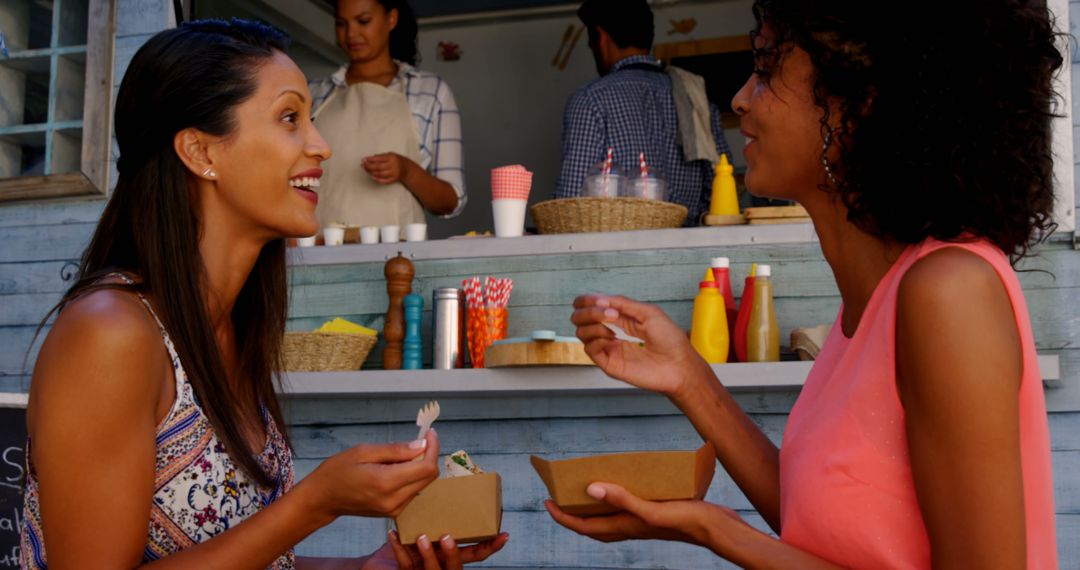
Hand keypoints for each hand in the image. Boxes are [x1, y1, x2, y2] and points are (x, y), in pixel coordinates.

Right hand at [303, 430, 440, 520]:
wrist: (323, 498)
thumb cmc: (337, 471)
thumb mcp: (364, 452)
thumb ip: (395, 450)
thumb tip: (421, 446)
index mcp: (386, 483)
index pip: (426, 468)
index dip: (433, 448)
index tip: (429, 433)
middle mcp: (394, 500)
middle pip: (429, 477)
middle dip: (428, 455)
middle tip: (419, 439)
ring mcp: (394, 509)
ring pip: (423, 484)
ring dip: (419, 466)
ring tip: (399, 455)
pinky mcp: (393, 512)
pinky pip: (412, 491)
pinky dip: (411, 477)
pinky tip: (395, 468)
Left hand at [363, 153, 411, 184]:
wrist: (406, 168)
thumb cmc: (395, 160)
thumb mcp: (389, 155)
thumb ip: (379, 157)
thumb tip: (367, 159)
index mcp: (392, 157)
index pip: (379, 158)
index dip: (370, 159)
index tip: (363, 159)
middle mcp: (393, 165)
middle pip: (378, 167)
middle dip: (368, 166)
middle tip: (363, 165)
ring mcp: (394, 173)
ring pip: (379, 174)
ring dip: (371, 172)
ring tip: (366, 169)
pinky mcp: (393, 179)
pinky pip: (384, 180)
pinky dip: (377, 179)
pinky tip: (372, 176)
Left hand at [367, 530, 508, 568]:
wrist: (379, 565)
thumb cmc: (406, 545)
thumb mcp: (425, 530)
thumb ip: (436, 518)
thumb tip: (447, 488)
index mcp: (449, 556)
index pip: (475, 555)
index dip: (490, 546)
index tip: (502, 534)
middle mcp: (439, 568)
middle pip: (456, 568)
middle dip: (454, 555)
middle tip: (448, 537)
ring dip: (428, 555)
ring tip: (422, 537)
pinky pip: (404, 565)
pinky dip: (398, 549)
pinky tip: (392, 535)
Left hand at [544, 482, 746, 551]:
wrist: (718, 528)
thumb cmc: (687, 520)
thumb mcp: (652, 509)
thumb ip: (623, 499)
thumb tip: (591, 489)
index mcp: (625, 527)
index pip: (584, 526)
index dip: (563, 517)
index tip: (547, 503)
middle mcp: (630, 526)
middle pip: (593, 524)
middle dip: (573, 514)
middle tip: (558, 497)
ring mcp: (642, 521)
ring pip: (609, 517)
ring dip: (594, 507)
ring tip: (583, 489)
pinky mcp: (655, 513)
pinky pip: (627, 507)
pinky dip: (617, 497)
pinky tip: (623, 482)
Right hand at [571, 294, 706, 396]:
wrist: (679, 364)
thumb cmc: (670, 340)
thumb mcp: (648, 312)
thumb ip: (623, 303)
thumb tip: (600, 298)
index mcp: (620, 319)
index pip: (592, 308)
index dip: (586, 301)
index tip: (593, 300)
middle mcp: (611, 332)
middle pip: (581, 319)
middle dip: (588, 311)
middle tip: (606, 313)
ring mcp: (609, 348)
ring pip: (582, 332)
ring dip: (593, 324)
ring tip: (612, 325)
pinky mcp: (609, 363)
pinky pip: (590, 348)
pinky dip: (597, 339)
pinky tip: (612, 338)